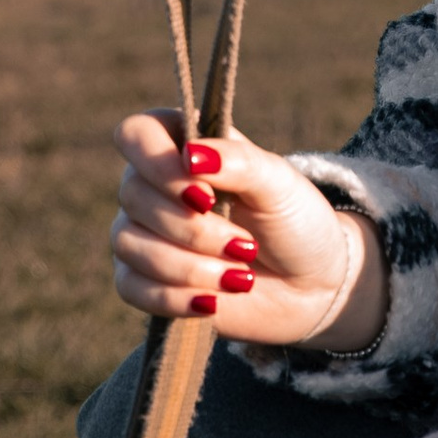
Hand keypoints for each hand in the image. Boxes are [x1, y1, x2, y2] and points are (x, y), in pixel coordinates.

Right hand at [111, 110, 385, 354]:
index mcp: (182, 144)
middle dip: (192, 228)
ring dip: (189, 267)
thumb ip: (238, 161)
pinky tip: (212, 302)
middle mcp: (154, 185)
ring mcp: (143, 233)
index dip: (159, 165)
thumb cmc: (293, 220)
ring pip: (128, 243)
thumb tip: (190, 154)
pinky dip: (173, 297)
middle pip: (132, 194)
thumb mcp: (279, 183)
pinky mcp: (142, 280)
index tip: (205, 195)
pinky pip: (130, 287)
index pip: (136, 135)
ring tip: (240, 277)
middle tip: (245, 245)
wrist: (309, 284)